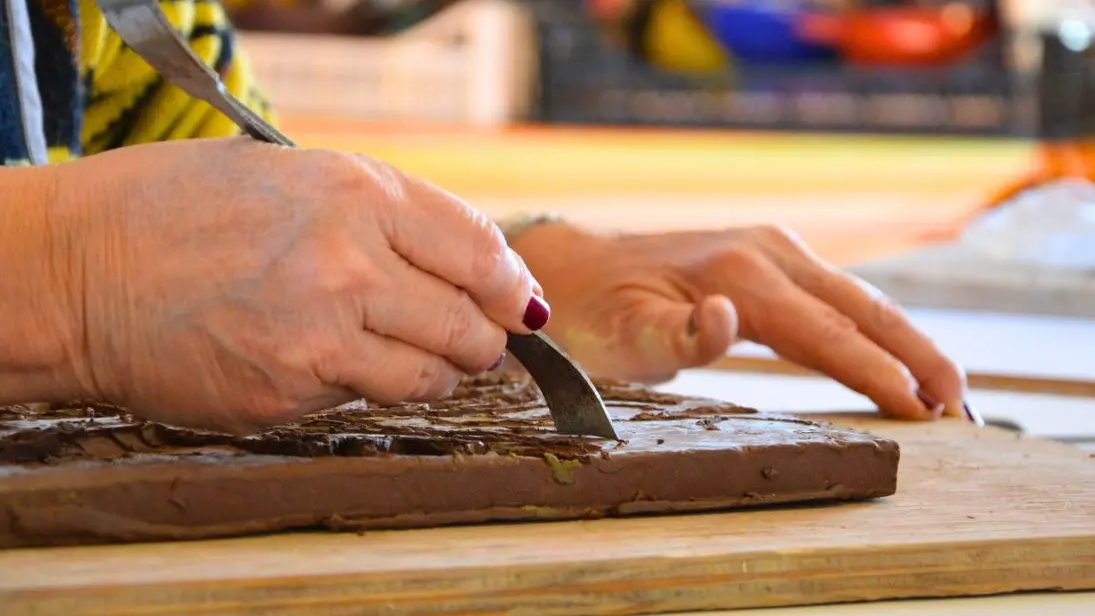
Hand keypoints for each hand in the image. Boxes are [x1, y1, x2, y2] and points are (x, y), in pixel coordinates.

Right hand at [39, 137, 547, 432]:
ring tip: (415, 358)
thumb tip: (457, 259)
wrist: (78, 269)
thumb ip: (379, 215)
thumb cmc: (175, 210)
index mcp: (358, 194)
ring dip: (439, 373)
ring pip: (430, 375)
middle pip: (469, 322)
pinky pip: (363, 398)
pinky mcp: (291, 392)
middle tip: (480, 342)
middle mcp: (352, 263)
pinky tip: (334, 363)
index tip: (522, 303)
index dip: (512, 284)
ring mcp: (323, 335)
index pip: (479, 248)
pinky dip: (367, 386)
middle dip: (485, 340)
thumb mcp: (290, 176)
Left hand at [512, 221, 965, 420]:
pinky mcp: (766, 256)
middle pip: (861, 306)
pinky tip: (887, 351)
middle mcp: (766, 250)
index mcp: (739, 273)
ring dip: (902, 339)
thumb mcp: (625, 337)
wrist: (572, 272)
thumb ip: (681, 336)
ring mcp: (769, 247)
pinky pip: (832, 295)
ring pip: (855, 297)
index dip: (878, 374)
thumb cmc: (593, 315)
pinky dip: (869, 326)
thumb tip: (729, 320)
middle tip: (960, 406)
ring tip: (943, 386)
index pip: (827, 333)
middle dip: (915, 354)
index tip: (924, 413)